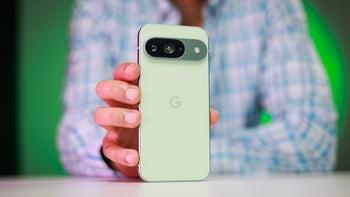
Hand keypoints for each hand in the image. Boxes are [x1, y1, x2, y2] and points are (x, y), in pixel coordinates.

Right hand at [94, 62, 218, 176]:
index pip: (125, 72)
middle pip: (107, 88)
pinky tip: (136, 155)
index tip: (138, 69)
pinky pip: (109, 148)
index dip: (128, 68)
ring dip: (118, 115)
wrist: (152, 154)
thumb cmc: (163, 124)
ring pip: (101, 114)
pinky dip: (122, 152)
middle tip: (138, 94)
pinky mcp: (114, 146)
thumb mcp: (179, 116)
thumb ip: (194, 113)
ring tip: (138, 119)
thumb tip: (212, 114)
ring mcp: (114, 125)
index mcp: (135, 90)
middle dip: (120, 88)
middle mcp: (120, 104)